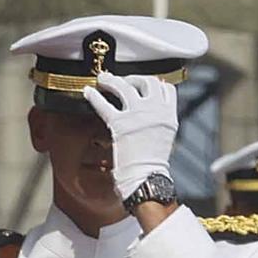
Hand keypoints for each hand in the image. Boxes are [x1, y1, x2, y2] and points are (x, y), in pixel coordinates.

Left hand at [81, 71, 177, 203]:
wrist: (146, 178)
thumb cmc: (152, 164)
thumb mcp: (164, 137)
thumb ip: (158, 120)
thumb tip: (151, 112)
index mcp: (169, 114)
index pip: (165, 88)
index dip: (154, 82)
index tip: (143, 83)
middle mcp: (156, 110)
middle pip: (146, 82)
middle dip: (133, 78)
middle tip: (121, 80)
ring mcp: (138, 115)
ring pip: (125, 87)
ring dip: (112, 81)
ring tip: (103, 79)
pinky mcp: (120, 124)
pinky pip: (104, 104)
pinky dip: (94, 96)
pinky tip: (87, 92)